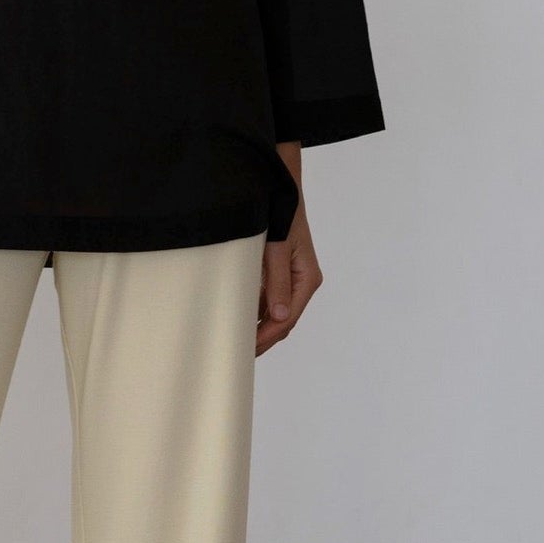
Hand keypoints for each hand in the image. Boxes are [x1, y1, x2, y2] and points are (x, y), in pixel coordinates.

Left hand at [257, 142, 322, 356]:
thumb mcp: (277, 248)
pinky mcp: (280, 273)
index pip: (287, 318)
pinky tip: (240, 318)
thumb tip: (278, 317)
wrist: (281, 189)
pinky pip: (269, 298)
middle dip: (263, 337)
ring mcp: (291, 279)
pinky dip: (257, 310)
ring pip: (276, 312)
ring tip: (236, 340)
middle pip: (283, 320)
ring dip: (259, 326)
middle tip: (239, 353)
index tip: (247, 349)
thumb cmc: (281, 215)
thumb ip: (277, 283)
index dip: (267, 336)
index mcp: (306, 279)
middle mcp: (302, 282)